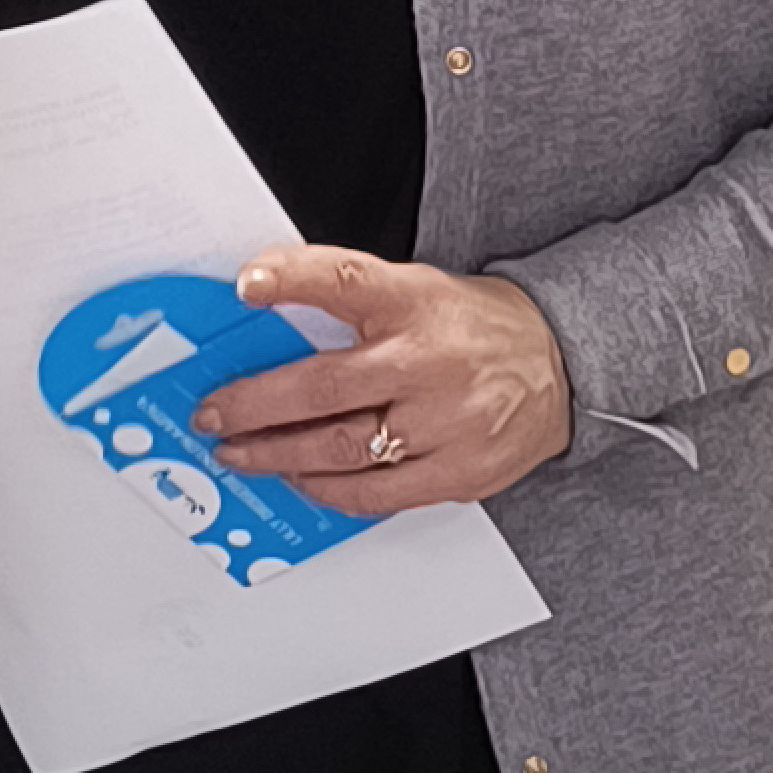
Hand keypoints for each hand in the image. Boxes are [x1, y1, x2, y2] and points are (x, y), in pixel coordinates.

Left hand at [196, 244, 574, 506]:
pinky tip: (299, 479)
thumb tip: (264, 308)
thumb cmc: (472, 327)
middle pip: (324, 388)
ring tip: (240, 452)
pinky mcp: (458, 473)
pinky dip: (328, 489)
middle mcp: (429, 363)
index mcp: (415, 303)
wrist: (561, 364)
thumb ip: (351, 300)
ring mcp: (446, 423)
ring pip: (341, 449)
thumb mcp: (416, 287)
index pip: (346, 280)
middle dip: (253, 404)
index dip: (291, 278)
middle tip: (211, 414)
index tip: (246, 284)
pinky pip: (376, 494)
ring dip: (276, 454)